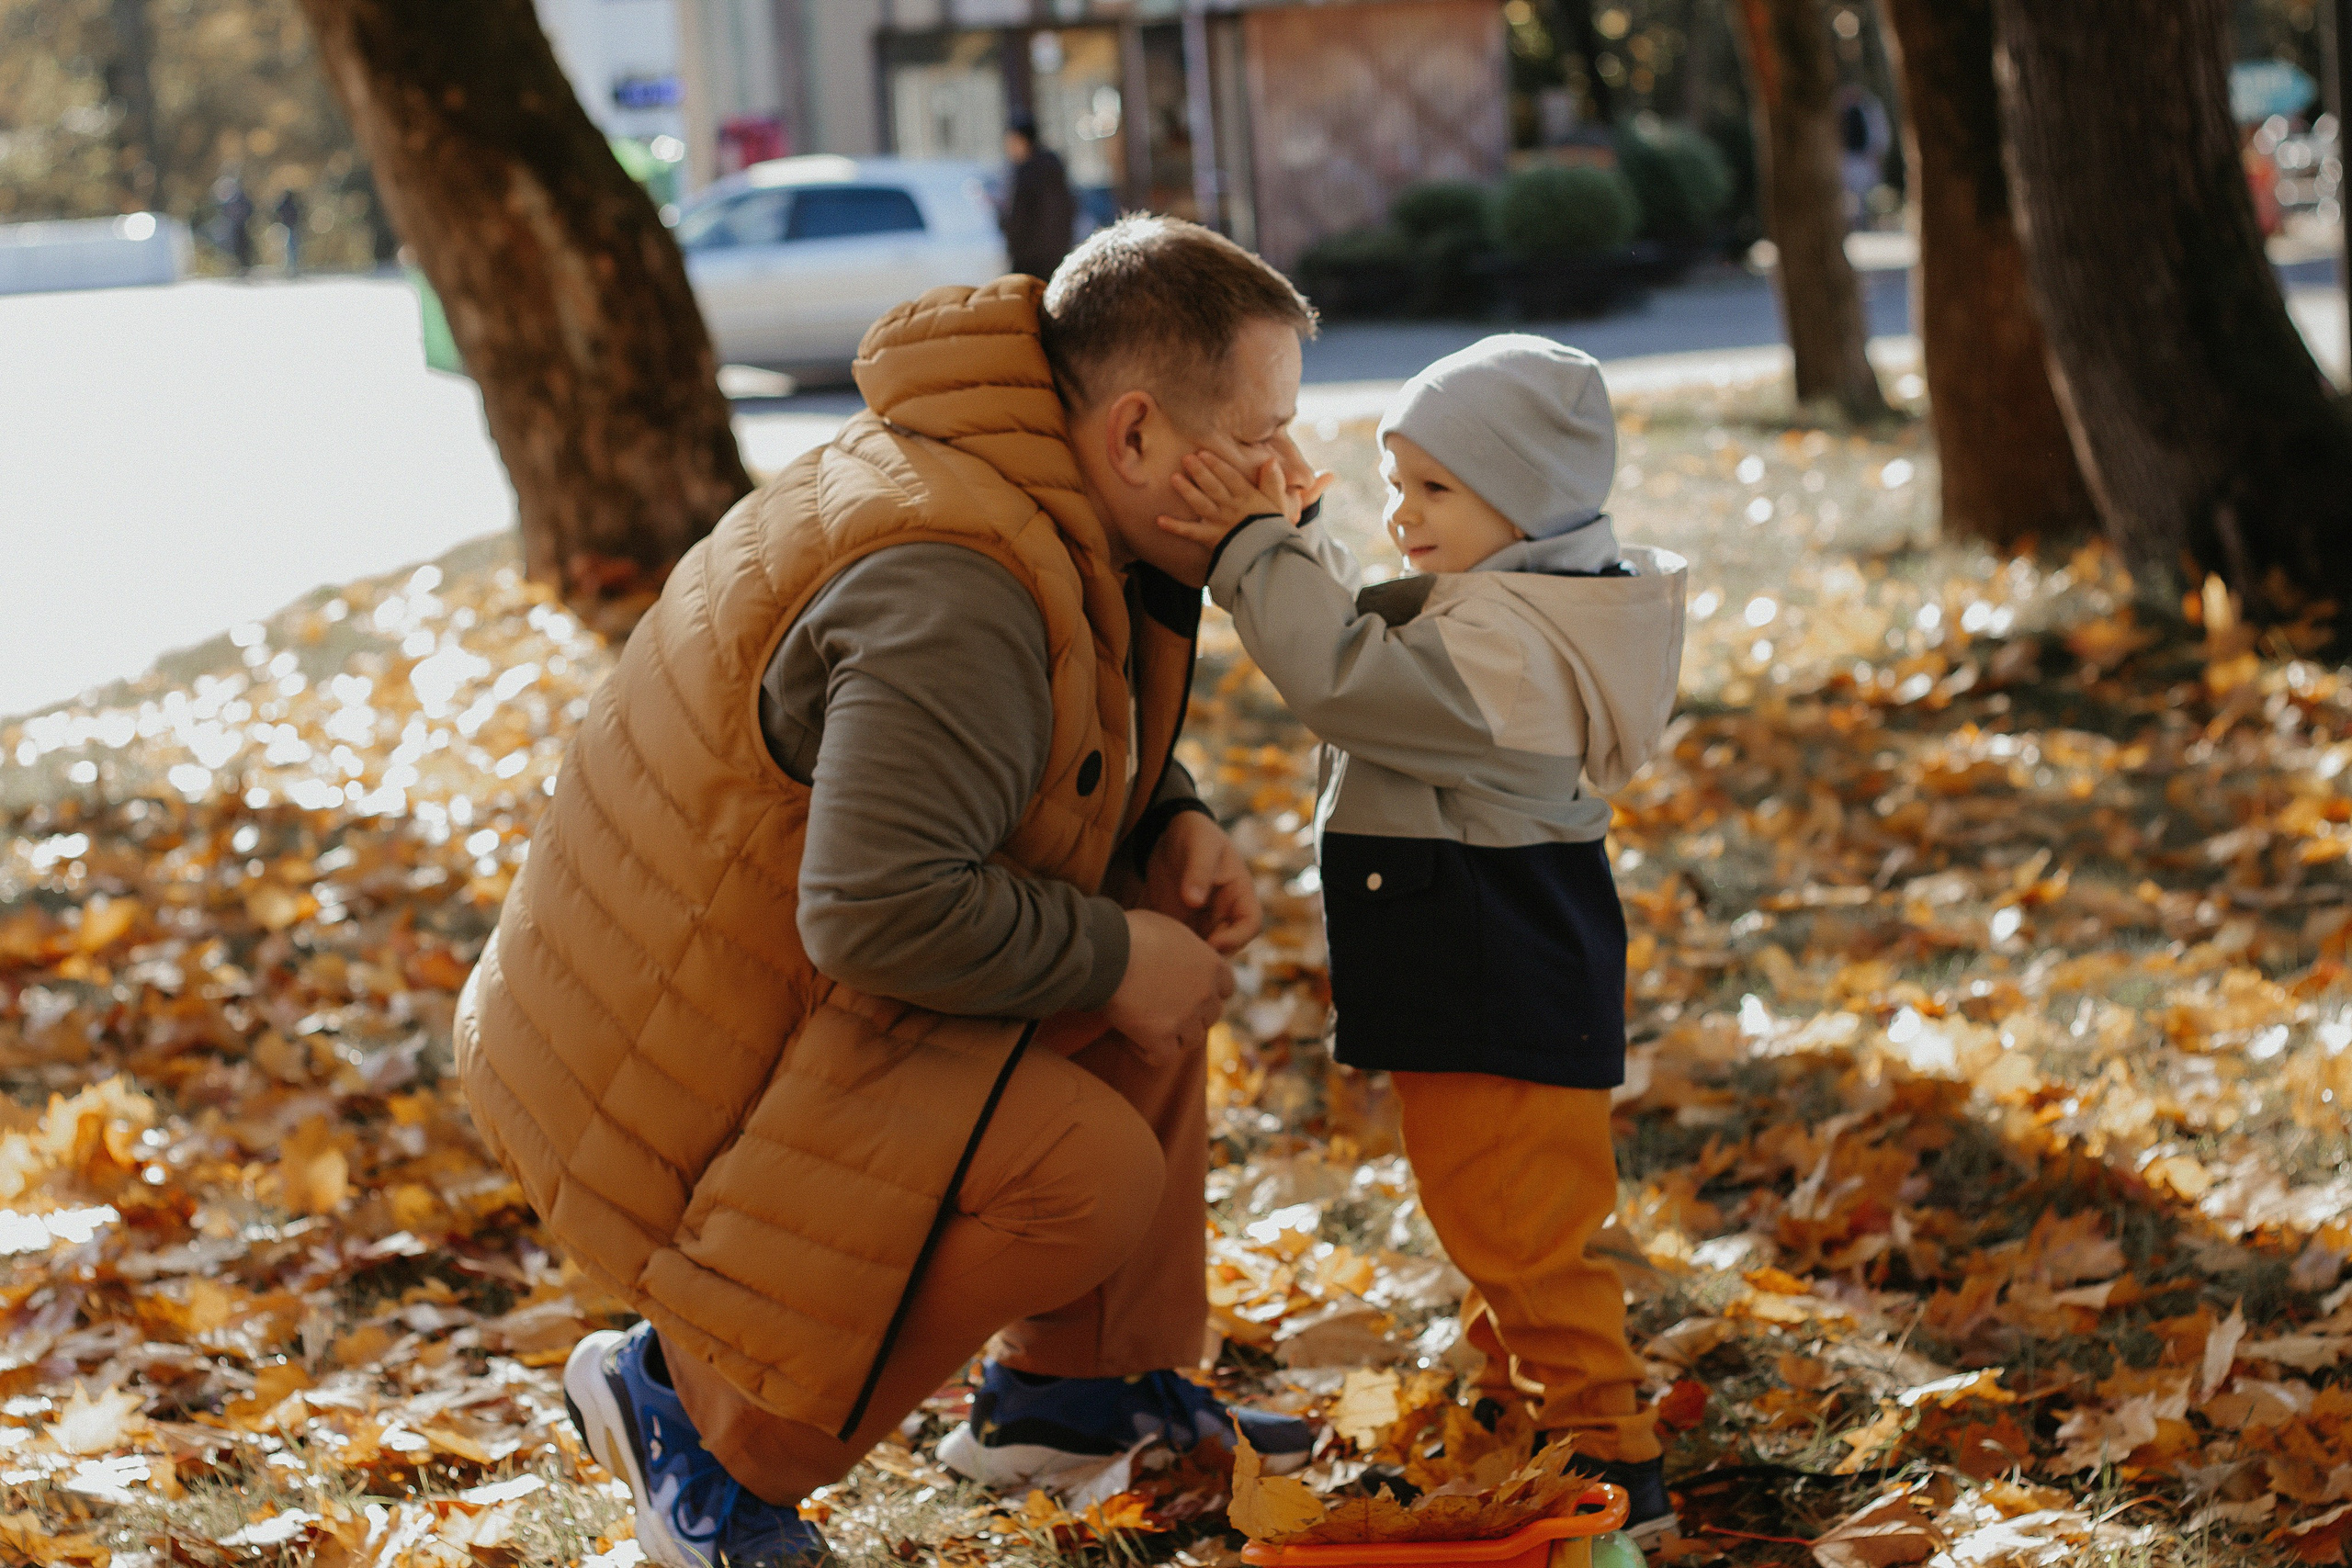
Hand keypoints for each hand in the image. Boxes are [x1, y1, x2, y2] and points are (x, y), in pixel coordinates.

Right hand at [1104, 909, 1235, 1064]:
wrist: (1106, 951)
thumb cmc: (1131, 932)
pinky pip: (1162, 1057)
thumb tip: (1182, 959)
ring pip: (1189, 1040)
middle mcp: (1206, 994)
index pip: (1226, 990)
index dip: (1206, 993)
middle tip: (1162, 1008)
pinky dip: (1146, 1050)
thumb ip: (1188, 950)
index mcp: (1213, 965)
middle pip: (1209, 1017)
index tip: (1185, 990)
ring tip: (1145, 1023)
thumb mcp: (1171, 930)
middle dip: (1191, 1015)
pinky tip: (1131, 1038)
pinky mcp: (1161, 1038)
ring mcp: (1186, 1019)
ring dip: (1171, 1036)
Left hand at [1141, 810, 1261, 953]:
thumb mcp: (1200, 845)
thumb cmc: (1195, 833)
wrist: (1171, 831)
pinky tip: (1155, 947)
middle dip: (1210, 955)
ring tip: (1168, 955)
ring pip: (1204, 950)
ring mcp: (1203, 919)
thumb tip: (1193, 901)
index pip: (1250, 924)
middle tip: (1185, 956)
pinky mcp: (1181, 922)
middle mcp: (1224, 911)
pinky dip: (1171, 949)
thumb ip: (1198, 871)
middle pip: (1227, 945)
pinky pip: (1181, 944)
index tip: (1213, 941)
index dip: (1236, 938)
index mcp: (1239, 893)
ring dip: (1189, 956)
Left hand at [1156, 450, 1335, 550]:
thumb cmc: (1274, 529)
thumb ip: (1274, 482)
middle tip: (1186, 458)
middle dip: (1200, 472)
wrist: (1270, 558)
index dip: (1217, 465)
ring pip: (1201, 504)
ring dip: (1187, 491)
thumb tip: (1271, 460)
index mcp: (1247, 498)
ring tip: (1174, 478)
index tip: (1204, 453)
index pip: (1231, 478)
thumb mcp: (1278, 504)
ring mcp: (1219, 523)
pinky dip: (1175, 527)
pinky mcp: (1210, 539)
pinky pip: (1190, 532)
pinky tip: (1159, 520)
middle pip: (1213, 487)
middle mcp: (1231, 508)